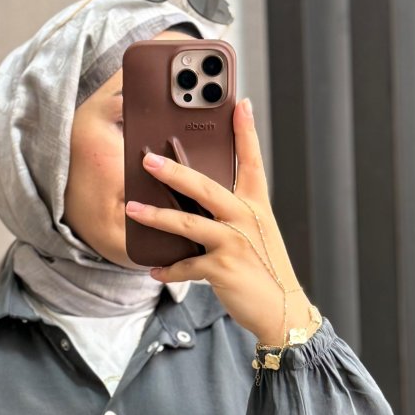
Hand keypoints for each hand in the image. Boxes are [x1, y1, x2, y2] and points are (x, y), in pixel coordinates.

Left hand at [124, 97, 313, 344]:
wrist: (282, 310)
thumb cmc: (265, 269)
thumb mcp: (256, 233)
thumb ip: (232, 213)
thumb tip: (195, 200)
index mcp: (256, 205)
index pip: (252, 161)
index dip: (246, 132)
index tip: (240, 104)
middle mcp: (246, 219)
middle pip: (206, 188)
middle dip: (174, 172)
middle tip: (148, 159)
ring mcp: (235, 243)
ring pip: (188, 224)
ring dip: (156, 216)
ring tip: (132, 209)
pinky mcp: (223, 269)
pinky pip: (186, 266)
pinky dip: (168, 269)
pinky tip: (154, 269)